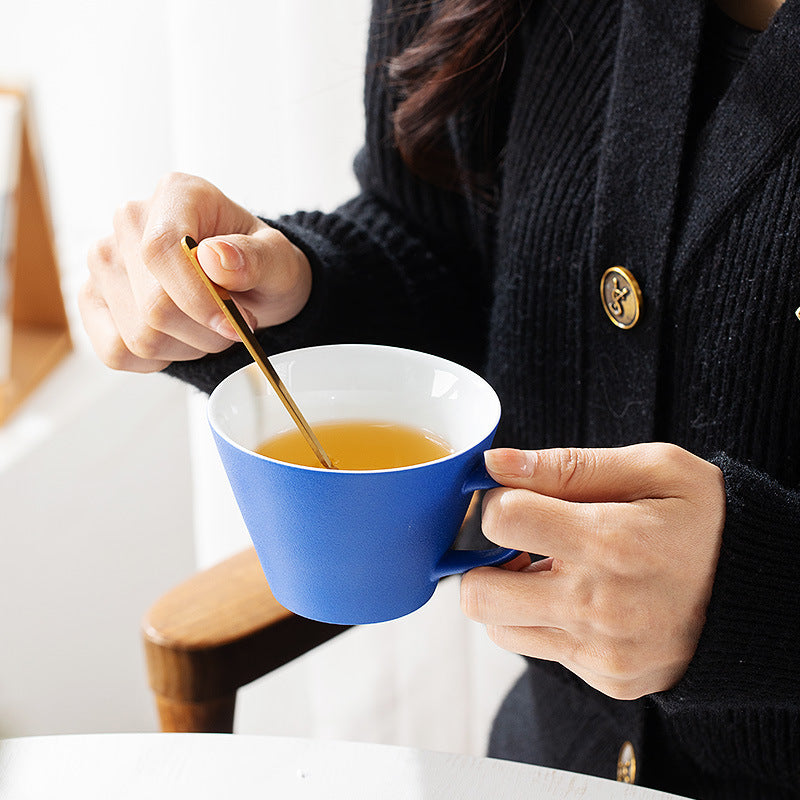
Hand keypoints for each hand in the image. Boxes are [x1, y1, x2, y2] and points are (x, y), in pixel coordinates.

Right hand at [79, 172, 311, 371]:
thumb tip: (214, 258)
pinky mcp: (91, 298)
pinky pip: (117, 352)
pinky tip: (180, 338)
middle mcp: (129, 221)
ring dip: (187, 347)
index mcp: (177, 195)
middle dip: (204, 331)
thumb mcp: (280, 261)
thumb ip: (257, 258)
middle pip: (153, 304)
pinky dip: (157, 359)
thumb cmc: (260, 268)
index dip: (198, 299)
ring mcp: (104, 261)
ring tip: (208, 327)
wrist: (249, 287)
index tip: (234, 325)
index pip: (162, 250)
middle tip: (233, 326)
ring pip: (138, 336)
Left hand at [460, 443, 724, 699]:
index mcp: (612, 542)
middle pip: (479, 593)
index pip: (501, 521)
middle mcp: (601, 606)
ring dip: (507, 593)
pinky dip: (541, 620)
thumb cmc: (707, 520)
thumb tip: (496, 464)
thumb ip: (567, 465)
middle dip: (482, 560)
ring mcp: (603, 652)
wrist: (764, 592)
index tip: (516, 497)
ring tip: (549, 568)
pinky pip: (537, 650)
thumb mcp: (652, 469)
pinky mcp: (608, 678)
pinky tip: (578, 596)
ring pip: (498, 627)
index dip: (496, 501)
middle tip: (517, 541)